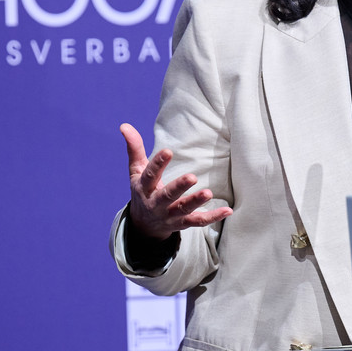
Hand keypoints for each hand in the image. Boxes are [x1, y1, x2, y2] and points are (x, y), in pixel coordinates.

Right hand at [123, 123, 232, 239]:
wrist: (144, 225)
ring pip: (183, 210)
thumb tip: (124, 125)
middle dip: (179, 187)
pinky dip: (212, 217)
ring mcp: (170, 215)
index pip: (150, 175)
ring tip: (208, 193)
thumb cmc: (143, 190)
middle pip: (167, 196)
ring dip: (195, 202)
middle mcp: (156, 203)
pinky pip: (198, 221)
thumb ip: (134, 149)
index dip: (158, 164)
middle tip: (192, 177)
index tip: (168, 151)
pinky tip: (227, 210)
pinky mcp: (182, 223)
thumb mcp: (136, 171)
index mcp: (144, 188)